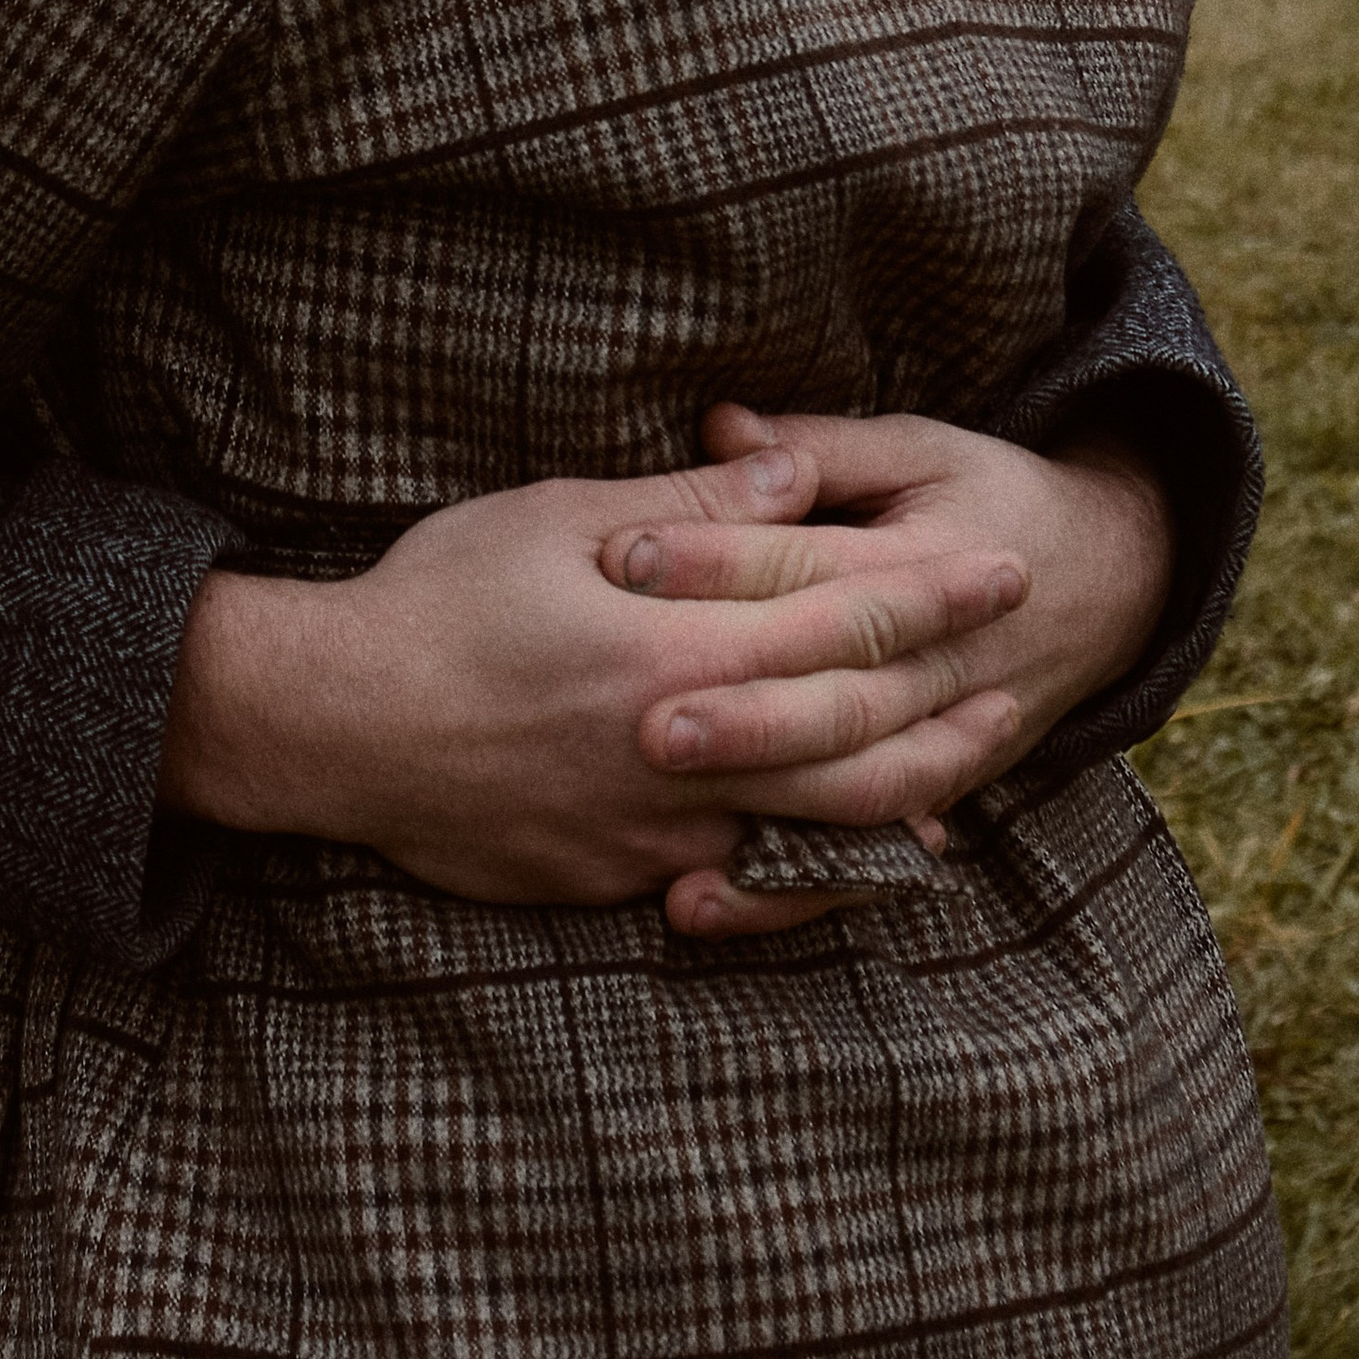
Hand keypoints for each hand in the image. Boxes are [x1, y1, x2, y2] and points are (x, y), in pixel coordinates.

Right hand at [160, 435, 1027, 940]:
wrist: (339, 727)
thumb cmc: (436, 601)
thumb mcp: (555, 519)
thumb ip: (690, 508)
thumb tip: (796, 476)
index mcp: (679, 651)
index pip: (843, 621)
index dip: (934, 597)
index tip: (1004, 571)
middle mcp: (689, 756)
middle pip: (861, 742)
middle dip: (951, 704)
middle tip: (1019, 678)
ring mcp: (659, 836)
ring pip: (820, 831)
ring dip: (907, 797)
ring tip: (966, 772)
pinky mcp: (622, 880)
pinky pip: (746, 883)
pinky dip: (816, 869)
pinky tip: (850, 853)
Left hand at [607, 401, 1174, 850]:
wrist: (1109, 580)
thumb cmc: (985, 496)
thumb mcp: (916, 450)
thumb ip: (818, 447)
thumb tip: (720, 424)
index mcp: (930, 564)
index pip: (812, 567)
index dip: (718, 560)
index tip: (624, 555)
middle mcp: (942, 667)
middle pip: (837, 696)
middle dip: (744, 713)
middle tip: (646, 721)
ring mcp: (944, 745)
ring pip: (852, 789)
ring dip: (758, 806)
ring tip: (661, 813)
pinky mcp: (931, 798)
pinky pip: (856, 859)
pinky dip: (781, 890)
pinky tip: (694, 904)